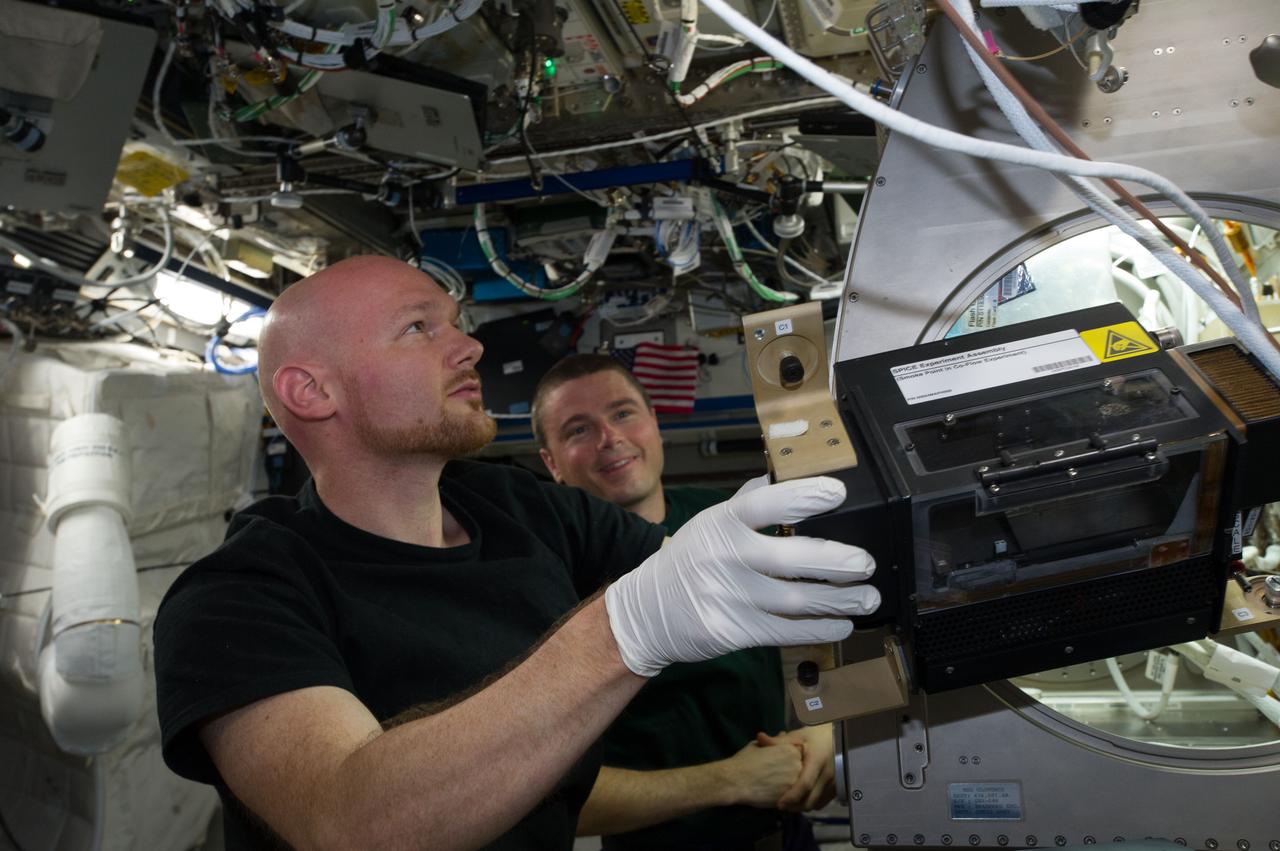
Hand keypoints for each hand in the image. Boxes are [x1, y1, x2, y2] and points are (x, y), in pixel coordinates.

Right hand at [605, 475, 878, 676]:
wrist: (646, 613)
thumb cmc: (689, 560)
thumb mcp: (708, 523)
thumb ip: (746, 502)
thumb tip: (781, 475)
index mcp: (721, 523)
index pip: (763, 504)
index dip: (801, 497)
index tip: (837, 493)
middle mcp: (725, 558)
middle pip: (788, 559)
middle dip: (834, 562)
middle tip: (866, 562)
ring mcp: (729, 597)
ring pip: (795, 601)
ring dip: (838, 600)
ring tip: (868, 597)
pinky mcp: (733, 631)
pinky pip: (785, 631)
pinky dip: (818, 629)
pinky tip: (842, 624)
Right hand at [719, 738, 803, 808]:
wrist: (736, 780)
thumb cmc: (744, 760)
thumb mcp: (758, 745)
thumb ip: (774, 741)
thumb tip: (782, 733)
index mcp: (791, 749)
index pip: (800, 754)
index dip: (790, 759)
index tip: (781, 763)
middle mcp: (797, 764)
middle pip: (801, 768)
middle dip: (793, 771)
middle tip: (778, 775)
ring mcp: (795, 781)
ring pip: (798, 784)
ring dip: (791, 784)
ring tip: (776, 785)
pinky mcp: (790, 796)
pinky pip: (794, 797)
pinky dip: (788, 796)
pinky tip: (775, 794)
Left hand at [757, 725, 834, 811]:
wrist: (837, 737)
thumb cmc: (815, 736)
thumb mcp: (798, 736)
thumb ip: (779, 741)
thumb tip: (760, 737)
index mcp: (817, 761)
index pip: (805, 784)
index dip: (792, 796)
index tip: (779, 803)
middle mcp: (828, 774)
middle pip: (811, 799)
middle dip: (795, 806)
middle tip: (782, 805)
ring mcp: (834, 782)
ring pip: (817, 803)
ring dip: (802, 806)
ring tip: (790, 803)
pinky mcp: (837, 787)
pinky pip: (823, 802)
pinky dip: (811, 803)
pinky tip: (802, 798)